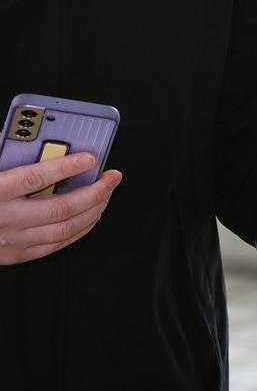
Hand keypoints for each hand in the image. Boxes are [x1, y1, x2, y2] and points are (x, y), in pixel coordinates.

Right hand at [0, 153, 121, 265]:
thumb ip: (2, 152)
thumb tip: (23, 135)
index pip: (35, 178)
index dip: (66, 166)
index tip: (90, 157)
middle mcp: (3, 219)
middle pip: (61, 207)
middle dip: (96, 191)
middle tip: (112, 177)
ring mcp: (10, 240)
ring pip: (64, 229)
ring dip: (94, 211)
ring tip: (107, 194)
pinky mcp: (13, 255)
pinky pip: (55, 245)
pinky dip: (79, 230)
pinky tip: (90, 217)